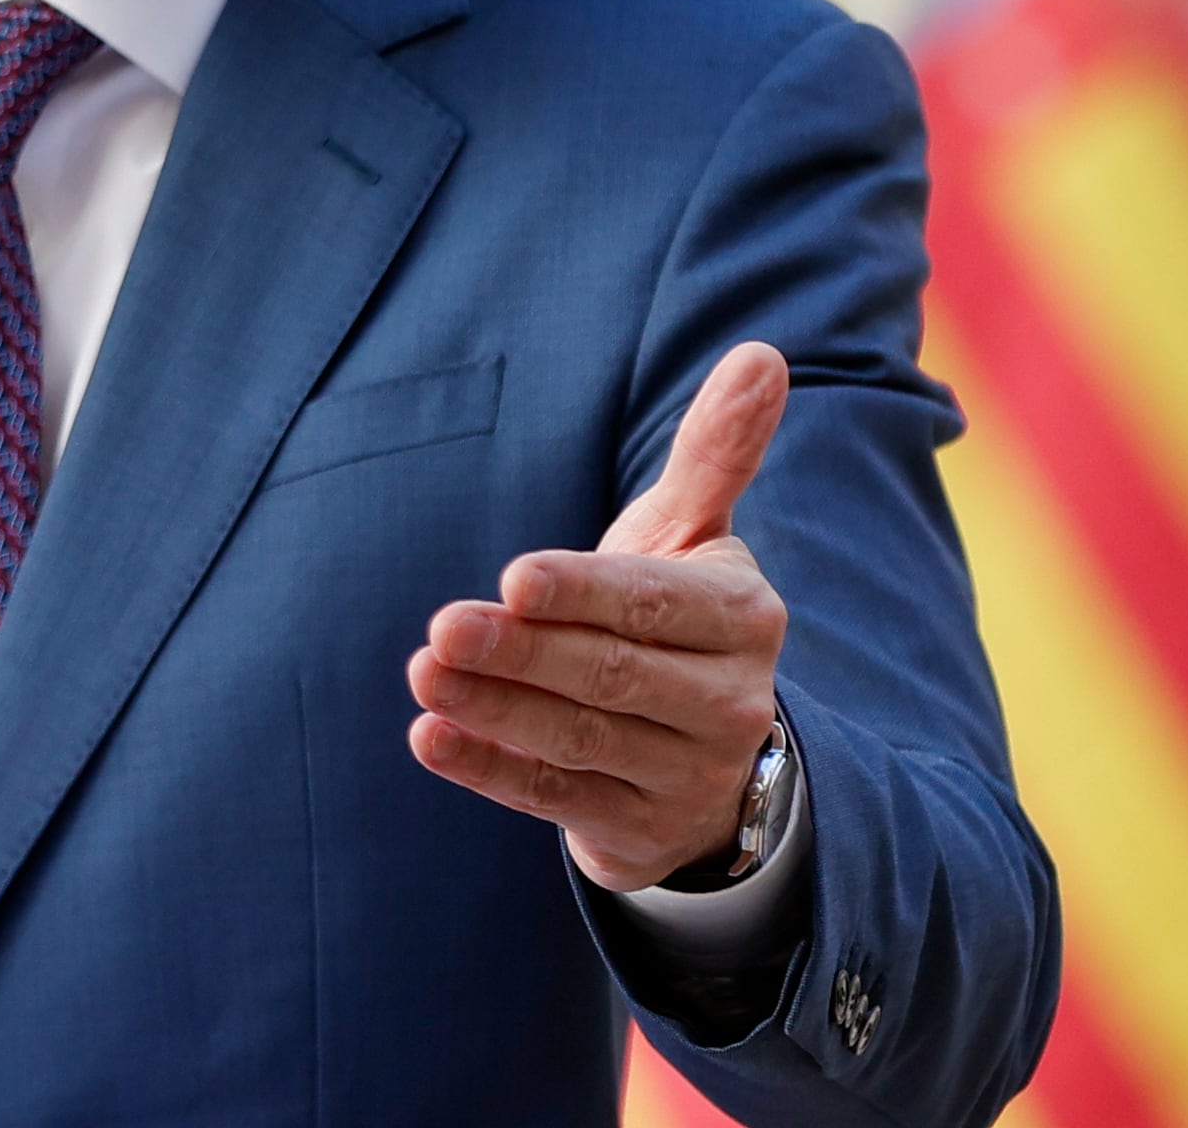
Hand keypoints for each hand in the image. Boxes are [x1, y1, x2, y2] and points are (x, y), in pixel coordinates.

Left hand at [407, 341, 791, 891]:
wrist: (704, 757)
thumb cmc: (676, 619)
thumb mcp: (694, 538)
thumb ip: (716, 453)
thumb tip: (762, 354)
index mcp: (745, 619)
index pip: (655, 604)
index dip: (585, 592)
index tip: (514, 577)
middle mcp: (731, 703)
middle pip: (613, 675)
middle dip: (524, 652)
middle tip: (443, 627)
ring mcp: (689, 777)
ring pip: (580, 740)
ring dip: (495, 709)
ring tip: (424, 673)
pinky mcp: (640, 833)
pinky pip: (557, 800)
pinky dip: (490, 771)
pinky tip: (431, 738)